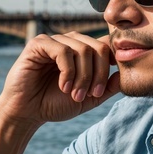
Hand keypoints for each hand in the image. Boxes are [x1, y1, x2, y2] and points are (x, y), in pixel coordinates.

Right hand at [0, 32, 120, 125]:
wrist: (27, 113)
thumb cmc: (54, 104)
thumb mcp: (88, 98)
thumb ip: (107, 87)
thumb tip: (125, 74)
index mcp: (83, 51)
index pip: (107, 45)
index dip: (112, 62)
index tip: (105, 87)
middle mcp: (70, 42)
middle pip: (99, 47)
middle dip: (98, 74)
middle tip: (90, 95)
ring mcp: (55, 40)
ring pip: (83, 49)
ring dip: (82, 76)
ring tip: (74, 95)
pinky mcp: (39, 43)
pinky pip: (63, 51)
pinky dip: (67, 71)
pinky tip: (63, 87)